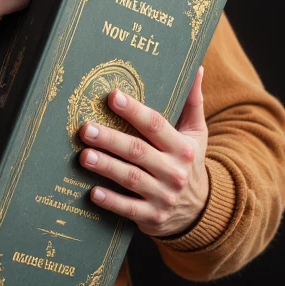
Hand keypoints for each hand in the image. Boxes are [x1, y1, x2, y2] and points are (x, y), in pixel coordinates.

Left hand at [78, 67, 209, 236]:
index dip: (134, 111)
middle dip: (110, 139)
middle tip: (85, 128)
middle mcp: (174, 171)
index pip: (156, 125)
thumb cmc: (189, 163)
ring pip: (131, 178)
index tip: (112, 97)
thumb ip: (193, 103)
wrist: (200, 211)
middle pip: (138, 151)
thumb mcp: (196, 135)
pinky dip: (111, 201)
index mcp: (182, 148)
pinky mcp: (152, 217)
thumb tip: (197, 68)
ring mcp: (163, 196)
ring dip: (106, 167)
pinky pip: (128, 209)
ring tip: (83, 156)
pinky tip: (92, 192)